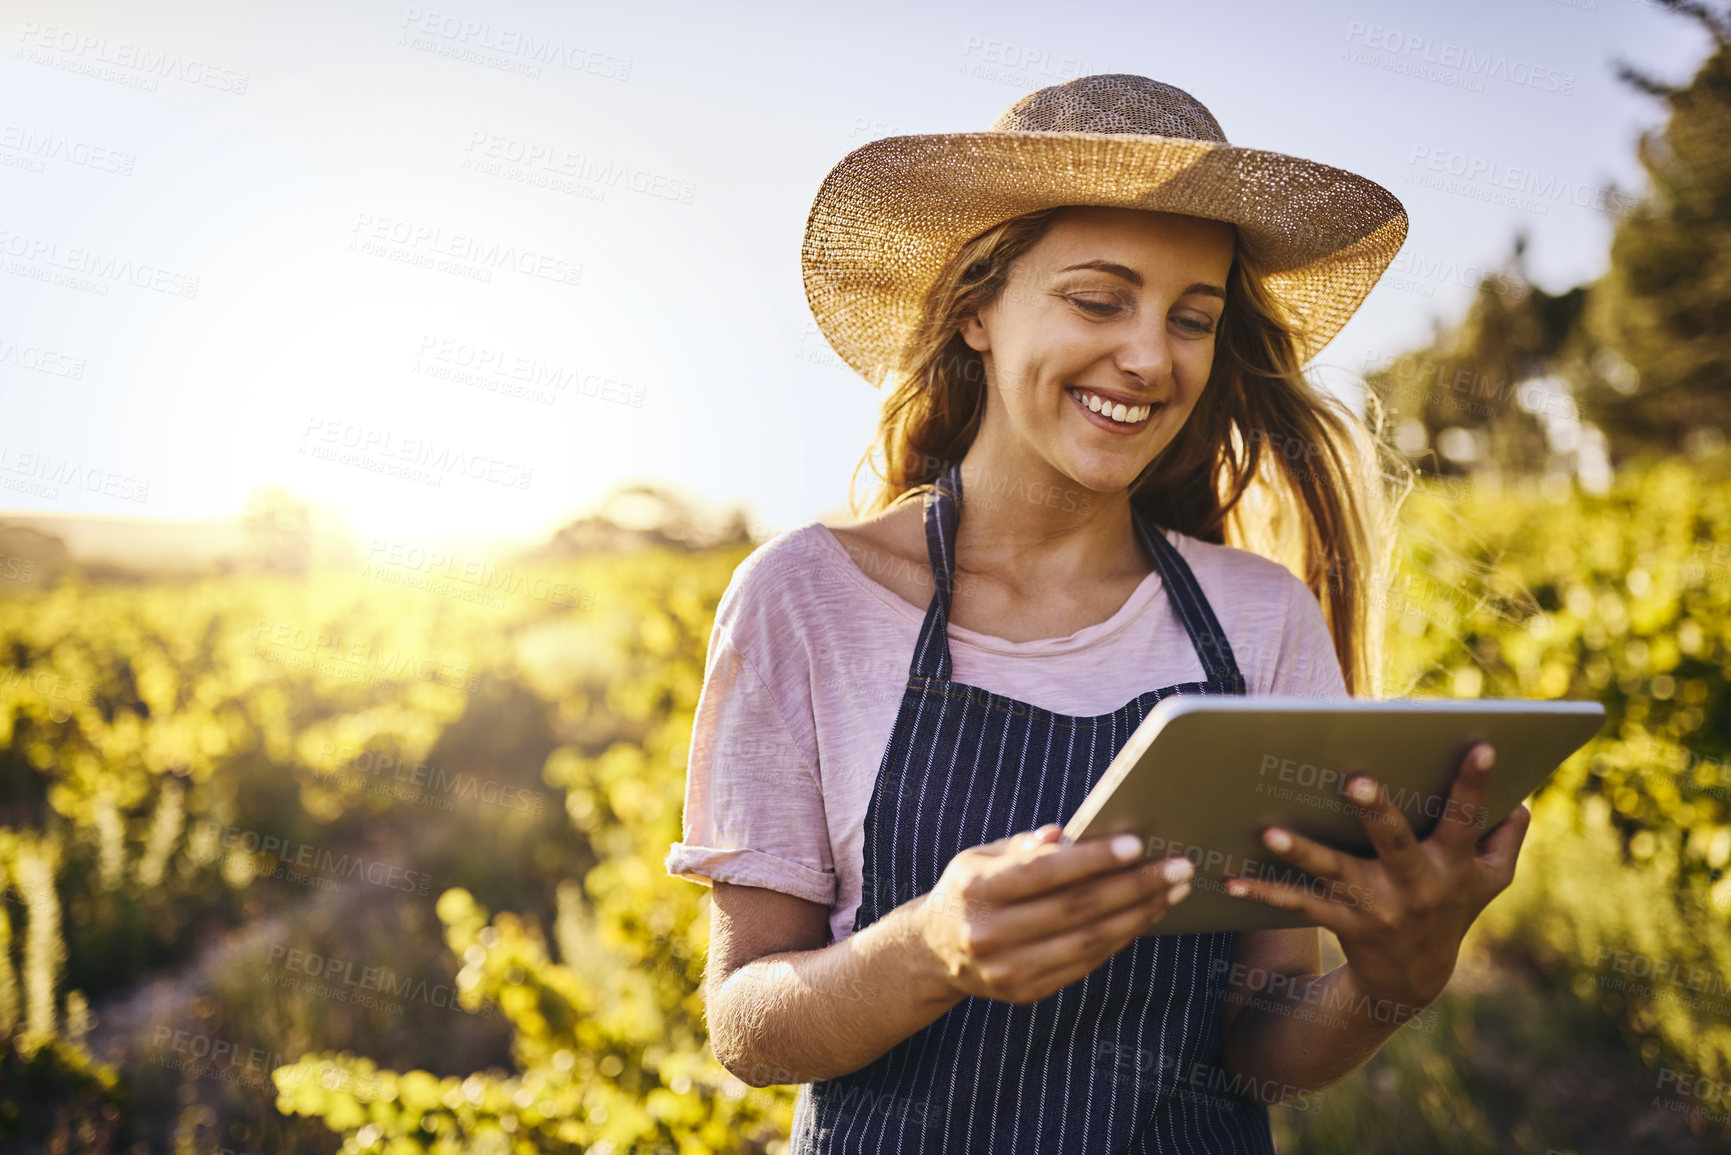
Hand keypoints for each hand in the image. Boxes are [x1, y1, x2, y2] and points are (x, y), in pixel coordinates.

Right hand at [915, 824, 1194, 1004]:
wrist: (936, 951)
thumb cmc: (971, 890)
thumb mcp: (983, 857)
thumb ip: (1026, 847)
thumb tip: (1067, 835)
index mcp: (976, 890)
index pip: (1044, 873)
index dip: (1093, 860)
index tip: (1137, 844)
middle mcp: (988, 933)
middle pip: (1075, 909)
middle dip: (1134, 886)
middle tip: (1178, 867)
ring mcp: (1008, 969)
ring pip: (1088, 941)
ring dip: (1139, 915)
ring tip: (1173, 891)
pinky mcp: (1026, 992)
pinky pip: (1085, 963)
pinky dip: (1120, 938)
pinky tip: (1145, 916)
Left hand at [1223, 742, 1529, 1012]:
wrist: (1413, 980)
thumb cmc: (1450, 909)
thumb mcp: (1489, 881)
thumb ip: (1505, 840)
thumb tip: (1521, 801)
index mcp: (1453, 864)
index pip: (1466, 817)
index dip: (1474, 784)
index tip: (1479, 745)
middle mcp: (1416, 885)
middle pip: (1395, 841)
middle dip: (1375, 810)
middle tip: (1353, 779)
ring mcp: (1377, 906)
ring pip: (1335, 873)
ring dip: (1301, 852)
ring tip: (1267, 830)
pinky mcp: (1342, 921)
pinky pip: (1298, 903)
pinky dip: (1263, 891)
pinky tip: (1229, 880)